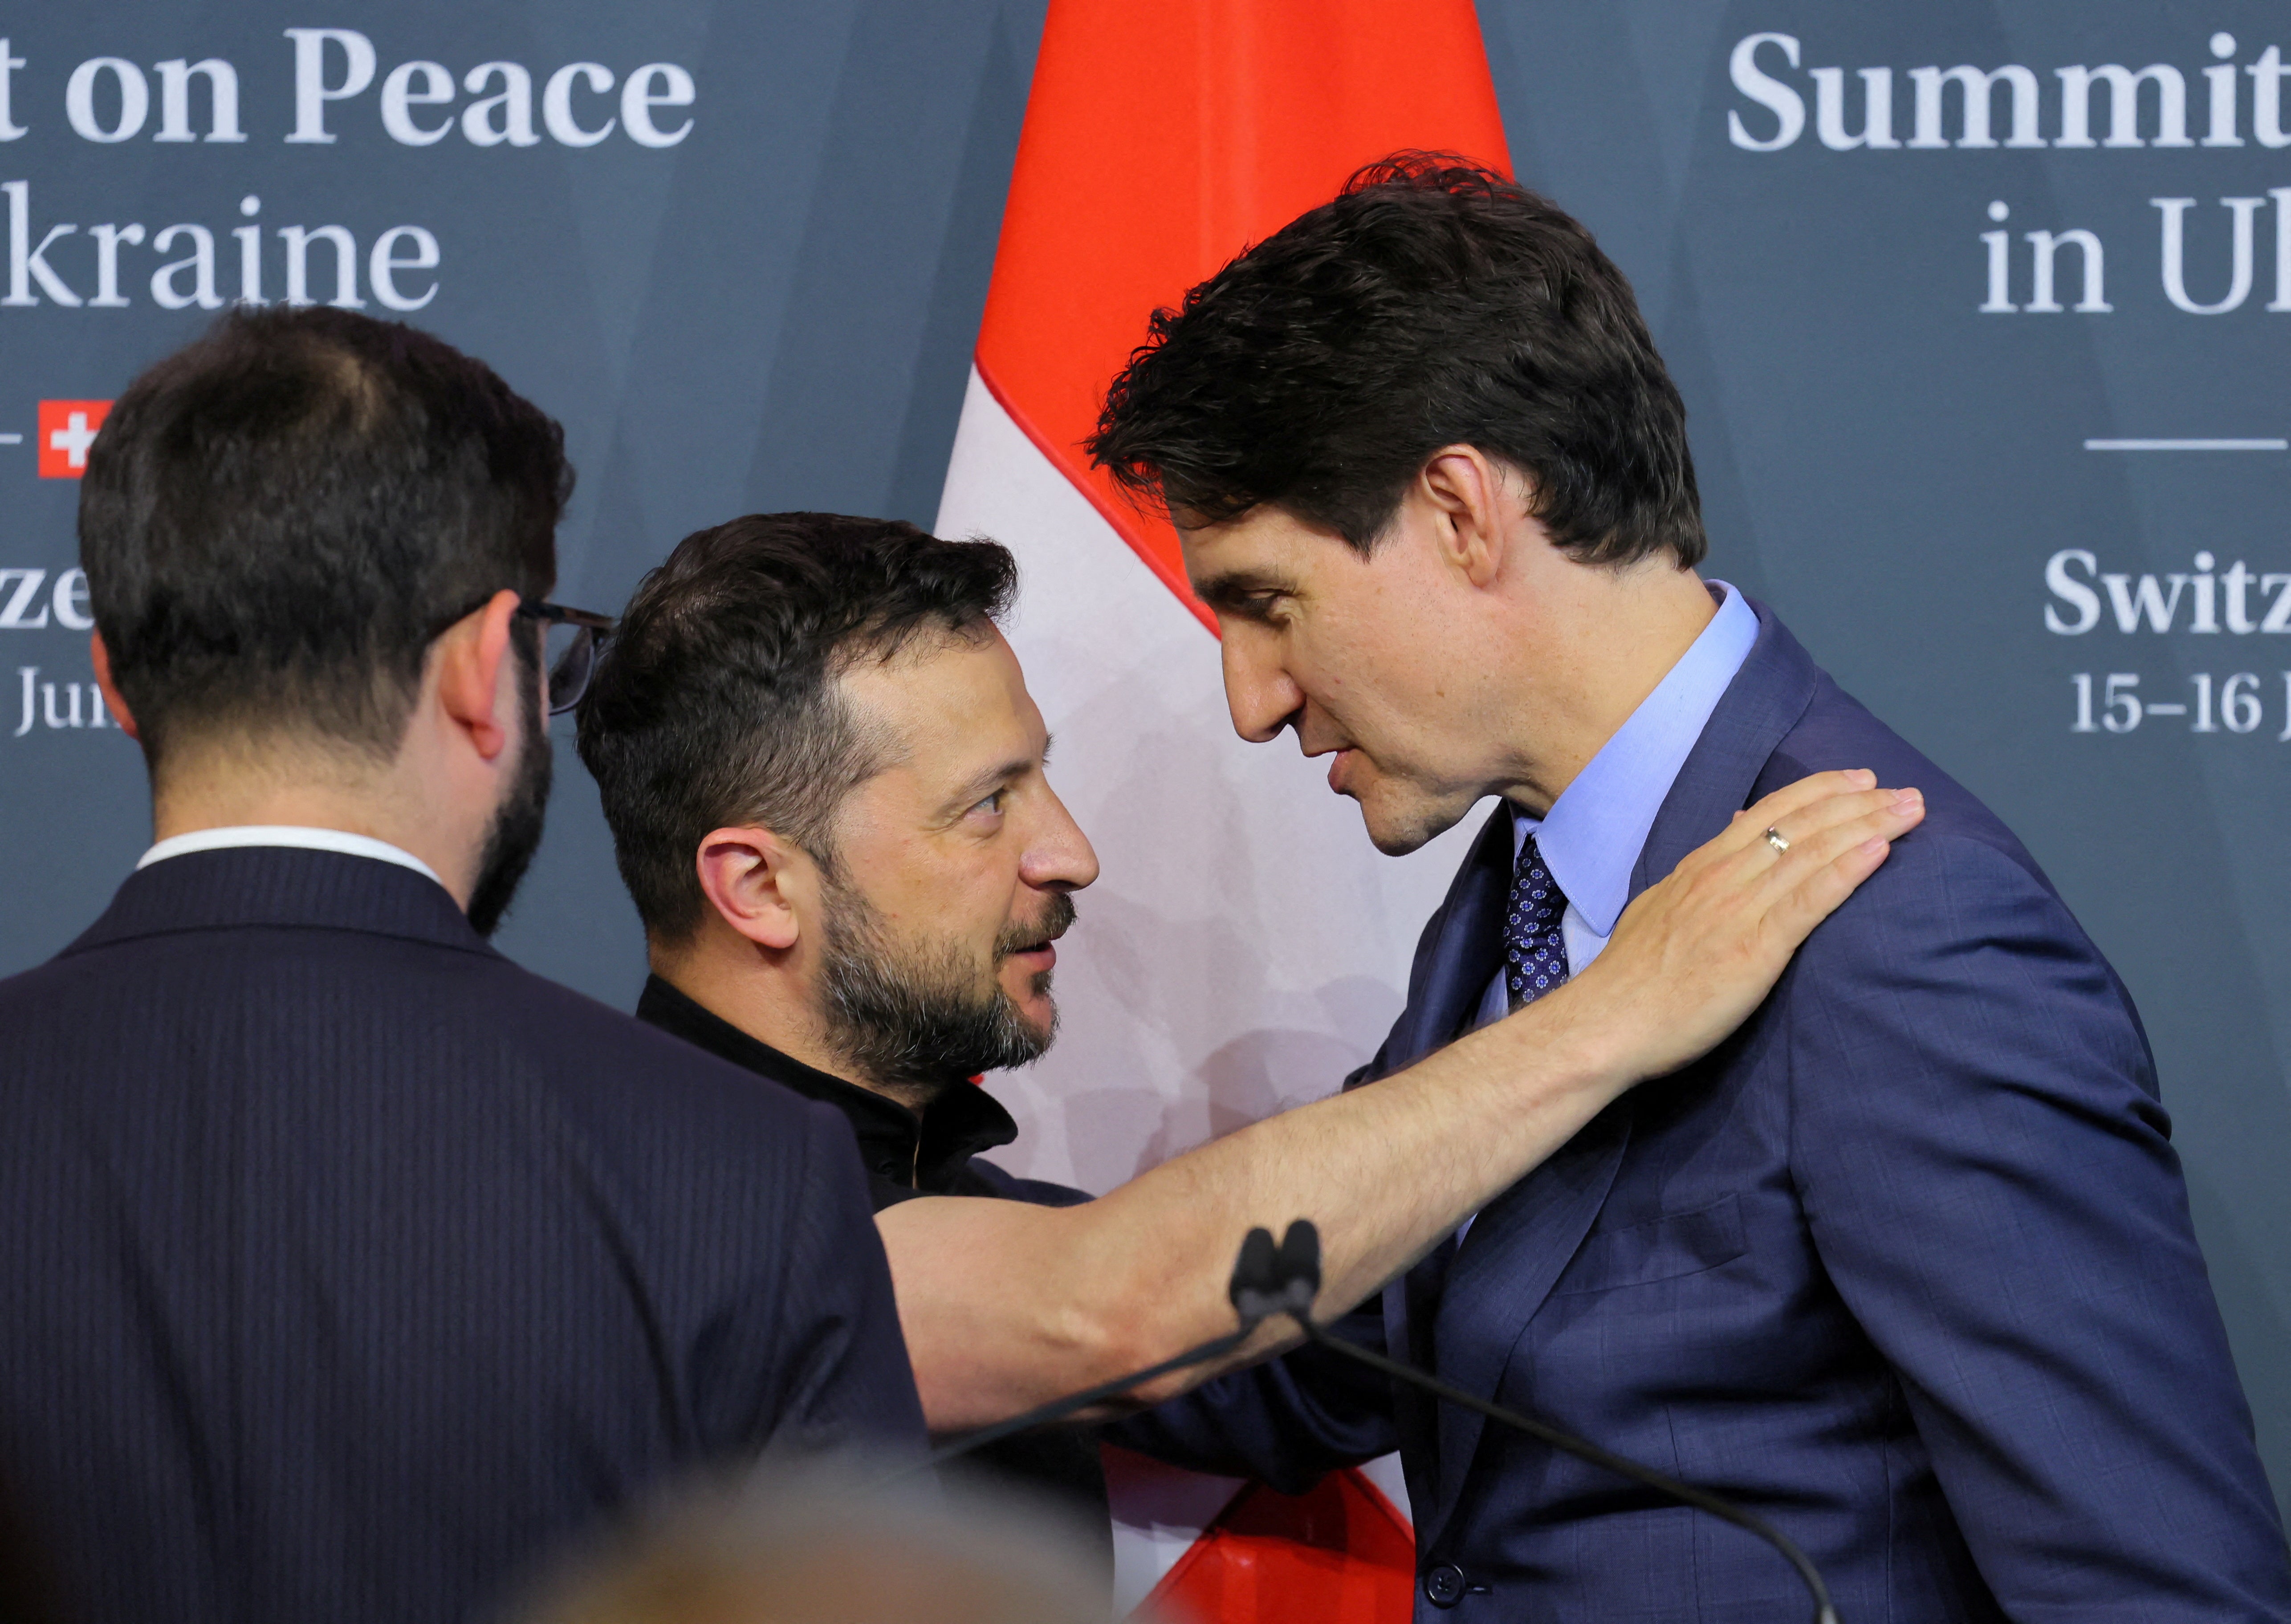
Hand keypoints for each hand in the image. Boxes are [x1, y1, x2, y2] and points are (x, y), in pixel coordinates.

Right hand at [1532, 769, 1924, 1084]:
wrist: (1607, 1021)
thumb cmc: (1632, 978)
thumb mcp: (1659, 909)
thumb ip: (1696, 879)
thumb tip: (1723, 848)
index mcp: (1701, 867)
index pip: (1769, 814)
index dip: (1820, 792)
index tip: (1860, 780)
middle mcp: (1723, 878)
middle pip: (1801, 825)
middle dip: (1859, 802)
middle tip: (1907, 790)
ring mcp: (1738, 910)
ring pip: (1812, 853)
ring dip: (1868, 826)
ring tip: (1911, 811)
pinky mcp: (1753, 950)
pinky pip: (1808, 902)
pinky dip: (1846, 873)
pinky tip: (1880, 852)